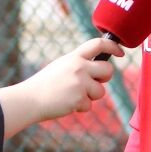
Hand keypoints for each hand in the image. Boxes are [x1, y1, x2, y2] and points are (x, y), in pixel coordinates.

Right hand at [0, 38, 120, 137]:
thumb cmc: (44, 85)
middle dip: (104, 78)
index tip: (120, 52)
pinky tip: (66, 104)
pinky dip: (79, 107)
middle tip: (94, 83)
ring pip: (100, 91)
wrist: (30, 99)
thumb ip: (78, 65)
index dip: (113, 46)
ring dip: (89, 97)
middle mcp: (79, 67)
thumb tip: (98, 71)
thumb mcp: (60, 67)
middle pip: (108, 69)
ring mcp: (80, 83)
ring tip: (71, 96)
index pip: (98, 44)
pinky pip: (89, 105)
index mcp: (74, 57)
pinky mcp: (79, 98)